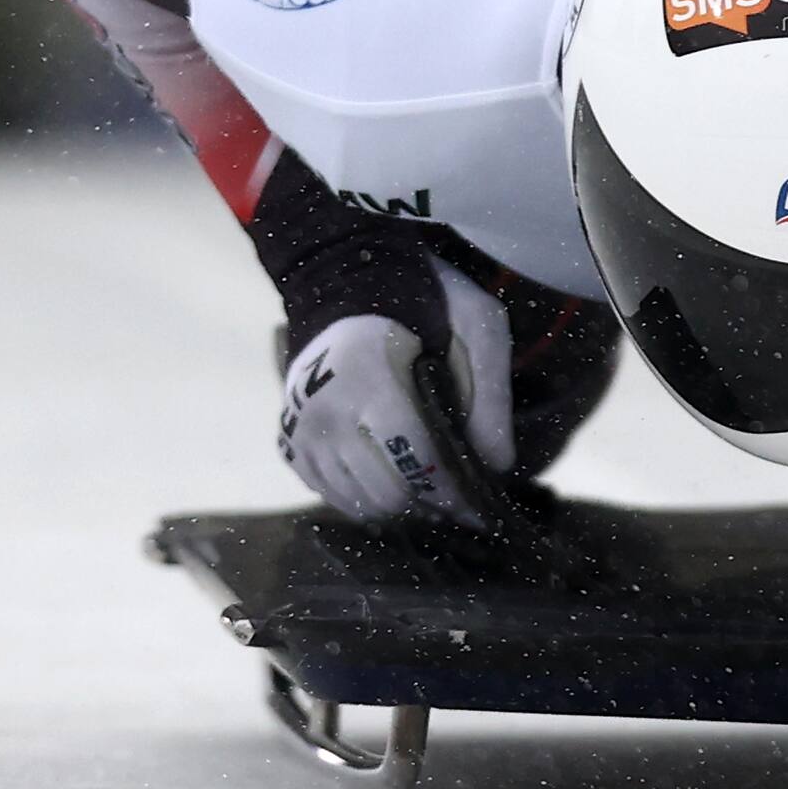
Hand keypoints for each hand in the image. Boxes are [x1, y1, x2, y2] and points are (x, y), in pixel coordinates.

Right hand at [278, 263, 514, 523]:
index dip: (454, 490)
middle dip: (428, 501)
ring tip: (424, 480)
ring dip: (399, 503)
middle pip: (388, 493)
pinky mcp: (288, 444)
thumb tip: (498, 466)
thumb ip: (490, 394)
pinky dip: (366, 497)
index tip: (480, 505)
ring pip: (361, 505)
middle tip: (453, 491)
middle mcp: (323, 411)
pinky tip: (390, 472)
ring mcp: (299, 430)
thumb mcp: (475, 325)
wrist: (349, 283)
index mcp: (368, 377)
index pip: (416, 458)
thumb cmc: (423, 303)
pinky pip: (333, 498)